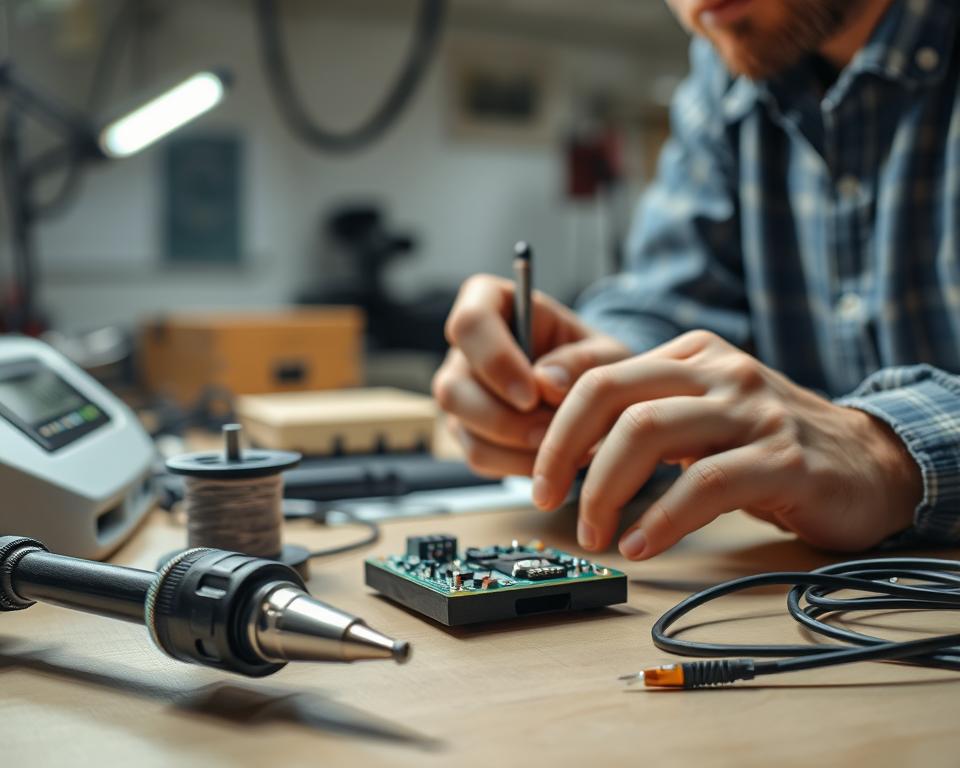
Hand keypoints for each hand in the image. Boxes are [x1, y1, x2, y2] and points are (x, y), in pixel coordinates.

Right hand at [432, 274, 630, 476]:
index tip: (533, 394)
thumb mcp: (606, 354)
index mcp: (492, 304)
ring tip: (562, 446)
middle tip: (552, 432)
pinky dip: (518, 465)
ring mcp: (461, 393)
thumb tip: (546, 383)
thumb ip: (582, 362)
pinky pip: (479, 457)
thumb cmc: (596, 362)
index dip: (495, 361)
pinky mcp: (468, 432)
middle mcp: (465, 350)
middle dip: (505, 419)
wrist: (597, 395)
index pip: (470, 323)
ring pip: (463, 427)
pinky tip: (552, 457)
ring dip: (515, 446)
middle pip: (452, 388)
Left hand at [531, 330, 922, 558]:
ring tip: (594, 534)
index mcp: (692, 354)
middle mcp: (720, 372)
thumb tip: (552, 410)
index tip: (538, 476)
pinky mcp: (785, 460)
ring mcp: (754, 412)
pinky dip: (662, 519)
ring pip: (649, 431)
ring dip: (605, 489)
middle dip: (564, 452)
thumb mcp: (700, 412)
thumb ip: (639, 406)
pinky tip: (641, 545)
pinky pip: (705, 484)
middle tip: (546, 501)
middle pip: (614, 396)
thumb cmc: (766, 443)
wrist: (869, 462)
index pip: (601, 375)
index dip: (557, 428)